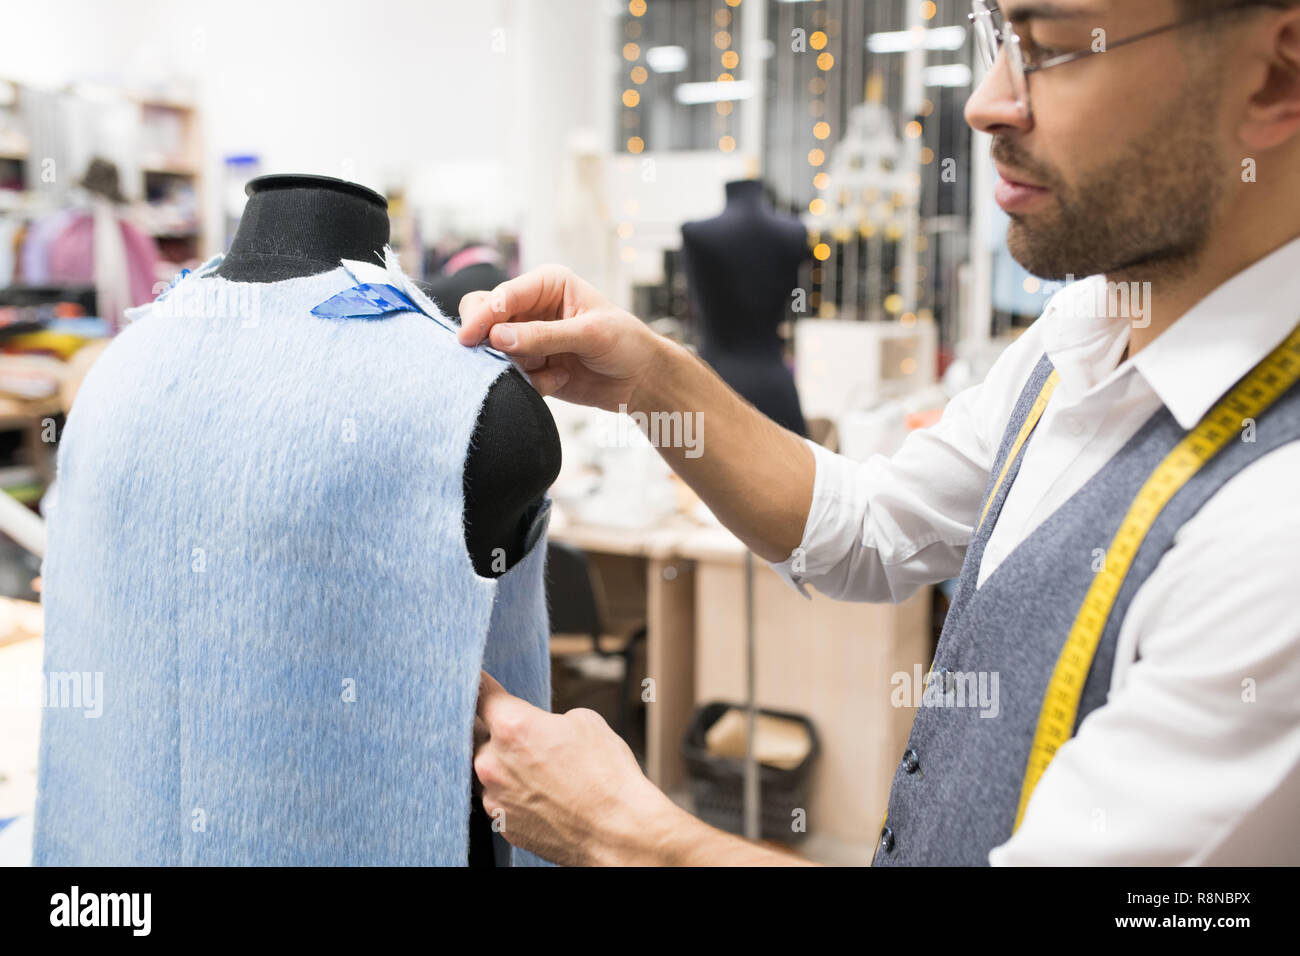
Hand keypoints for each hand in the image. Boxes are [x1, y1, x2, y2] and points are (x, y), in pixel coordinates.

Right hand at [457, 264, 665, 411]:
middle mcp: (532, 308)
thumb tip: (497, 338)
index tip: (470, 338)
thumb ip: (544, 335)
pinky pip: (511, 376)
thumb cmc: (625, 344)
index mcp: (546, 285)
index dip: (482, 316)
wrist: (640, 380)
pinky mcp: (530, 366)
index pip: (501, 296)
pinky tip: (562, 379)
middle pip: (483, 317)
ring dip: (518, 366)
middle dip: (487, 340)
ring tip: (553, 369)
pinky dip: (533, 383)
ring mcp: (527, 338)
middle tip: (494, 358)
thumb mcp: (590, 334)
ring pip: (493, 351)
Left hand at [473, 669, 673, 865]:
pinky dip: (516, 795)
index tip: (474, 677)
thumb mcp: (585, 721)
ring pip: (490, 771)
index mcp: (512, 726)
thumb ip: (548, 719)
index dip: (479, 682)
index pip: (479, 692)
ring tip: (546, 774)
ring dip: (508, 767)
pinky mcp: (502, 825)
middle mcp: (492, 762)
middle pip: (481, 736)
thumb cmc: (607, 777)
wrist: (618, 831)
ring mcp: (494, 797)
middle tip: (535, 741)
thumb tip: (540, 727)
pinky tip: (546, 796)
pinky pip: (500, 799)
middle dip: (502, 734)